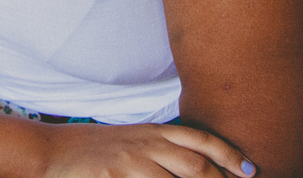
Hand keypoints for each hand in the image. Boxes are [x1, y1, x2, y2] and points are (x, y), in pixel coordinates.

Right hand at [44, 123, 257, 177]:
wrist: (53, 152)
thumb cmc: (95, 150)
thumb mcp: (132, 139)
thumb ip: (161, 148)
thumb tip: (195, 162)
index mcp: (152, 132)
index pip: (199, 139)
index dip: (228, 154)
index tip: (250, 171)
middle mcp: (145, 145)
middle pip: (195, 165)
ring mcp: (130, 163)